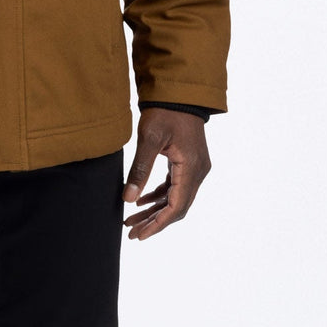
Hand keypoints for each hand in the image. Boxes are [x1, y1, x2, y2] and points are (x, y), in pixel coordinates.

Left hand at [123, 108, 210, 240]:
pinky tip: (141, 200)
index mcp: (192, 169)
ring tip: (131, 219)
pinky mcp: (188, 162)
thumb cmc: (165, 111)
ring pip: (175, 198)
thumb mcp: (149, 139)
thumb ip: (139, 170)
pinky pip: (174, 186)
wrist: (179, 91)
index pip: (176, 207)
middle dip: (154, 221)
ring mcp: (195, 168)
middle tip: (131, 232)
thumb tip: (128, 199)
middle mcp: (198, 172)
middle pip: (176, 207)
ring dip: (155, 210)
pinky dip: (159, 195)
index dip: (157, 224)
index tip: (140, 235)